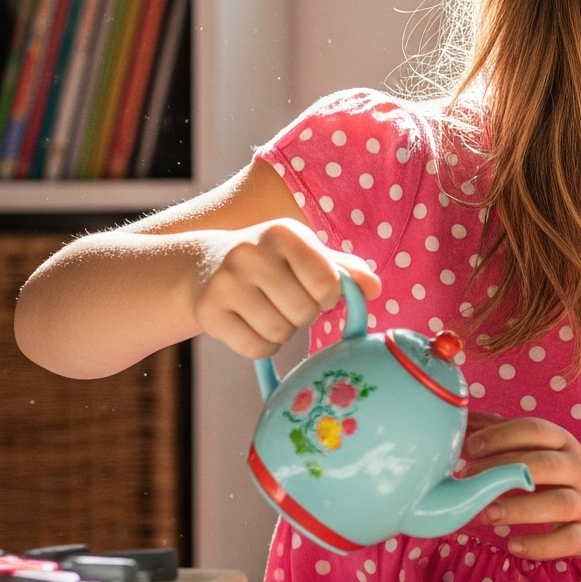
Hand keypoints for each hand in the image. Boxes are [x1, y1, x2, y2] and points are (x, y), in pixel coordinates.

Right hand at [190, 220, 378, 359]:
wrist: (206, 264)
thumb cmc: (271, 261)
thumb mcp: (306, 254)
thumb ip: (343, 269)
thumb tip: (374, 288)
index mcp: (282, 233)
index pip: (326, 282)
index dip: (328, 296)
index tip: (316, 292)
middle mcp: (249, 253)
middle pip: (303, 311)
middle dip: (304, 315)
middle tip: (288, 303)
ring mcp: (224, 282)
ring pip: (279, 332)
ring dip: (283, 332)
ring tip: (271, 312)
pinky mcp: (208, 311)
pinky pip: (254, 348)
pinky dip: (263, 347)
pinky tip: (253, 325)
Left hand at [459, 413, 580, 561]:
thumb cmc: (565, 476)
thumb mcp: (544, 449)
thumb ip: (505, 434)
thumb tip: (461, 420)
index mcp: (563, 444)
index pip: (535, 430)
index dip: (503, 435)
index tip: (471, 446)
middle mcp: (577, 469)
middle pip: (545, 463)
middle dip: (505, 470)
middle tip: (468, 480)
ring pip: (558, 503)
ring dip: (521, 508)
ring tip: (487, 514)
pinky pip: (566, 540)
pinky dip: (540, 545)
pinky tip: (514, 545)